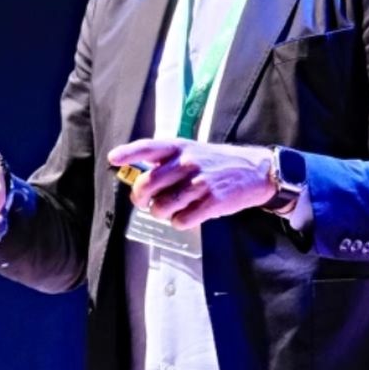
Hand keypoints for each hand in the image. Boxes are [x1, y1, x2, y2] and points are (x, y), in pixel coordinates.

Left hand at [108, 138, 274, 229]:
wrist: (254, 171)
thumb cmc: (217, 163)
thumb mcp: (193, 151)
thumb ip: (168, 163)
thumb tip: (139, 179)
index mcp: (179, 147)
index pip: (148, 147)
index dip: (128, 152)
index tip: (113, 159)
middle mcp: (187, 162)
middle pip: (147, 185)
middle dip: (141, 199)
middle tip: (146, 203)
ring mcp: (199, 182)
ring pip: (161, 207)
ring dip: (161, 213)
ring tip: (171, 210)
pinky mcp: (211, 202)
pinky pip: (181, 220)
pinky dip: (179, 222)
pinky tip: (188, 215)